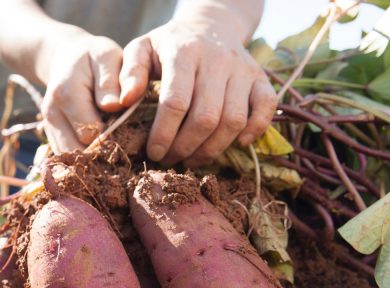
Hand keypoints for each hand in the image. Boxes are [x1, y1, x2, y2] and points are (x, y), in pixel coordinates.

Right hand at [38, 31, 123, 153]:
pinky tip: (103, 151)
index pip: (90, 132)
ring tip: (115, 151)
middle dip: (104, 154)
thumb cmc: (93, 57)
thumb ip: (110, 80)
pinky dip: (85, 160)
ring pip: (71, 160)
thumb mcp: (106, 56)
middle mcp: (52, 115)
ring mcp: (49, 128)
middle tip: (127, 147)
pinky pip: (68, 158)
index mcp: (66, 94)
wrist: (67, 58)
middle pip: (79, 152)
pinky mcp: (52, 136)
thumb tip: (114, 105)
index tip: (133, 134)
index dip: (114, 138)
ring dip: (93, 161)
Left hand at [118, 20, 276, 166]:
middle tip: (170, 160)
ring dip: (212, 148)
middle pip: (206, 117)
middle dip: (185, 147)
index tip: (153, 152)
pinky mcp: (260, 78)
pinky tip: (237, 144)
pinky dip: (255, 130)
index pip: (175, 102)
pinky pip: (267, 108)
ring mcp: (243, 69)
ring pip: (233, 120)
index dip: (164, 134)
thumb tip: (123, 101)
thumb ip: (129, 73)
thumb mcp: (141, 49)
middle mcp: (217, 60)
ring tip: (192, 159)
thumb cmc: (168, 45)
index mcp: (184, 52)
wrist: (210, 25)